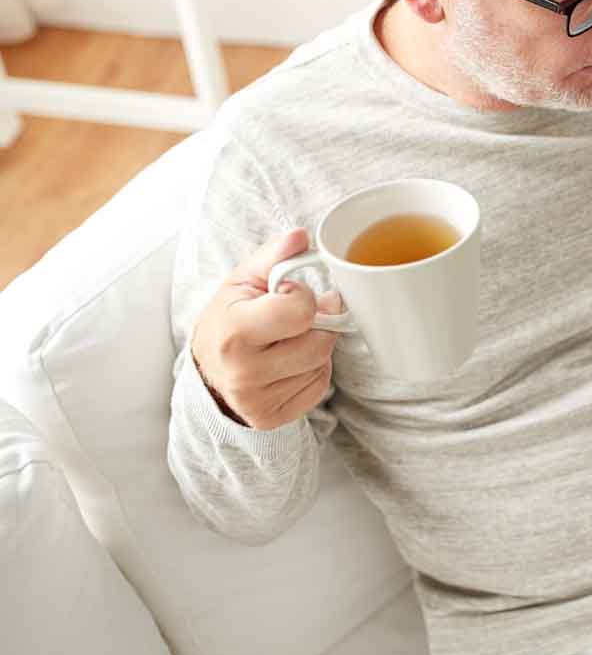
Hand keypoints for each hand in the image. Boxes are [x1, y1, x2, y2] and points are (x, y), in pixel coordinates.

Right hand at [190, 228, 342, 429]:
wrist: (207, 369)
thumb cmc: (229, 317)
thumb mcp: (243, 281)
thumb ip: (274, 256)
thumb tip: (301, 236)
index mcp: (234, 331)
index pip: (301, 311)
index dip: (303, 297)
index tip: (287, 296)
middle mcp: (243, 372)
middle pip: (320, 341)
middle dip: (316, 323)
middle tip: (297, 317)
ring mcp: (257, 400)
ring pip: (322, 364)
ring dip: (316, 347)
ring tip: (290, 340)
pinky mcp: (271, 419)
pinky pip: (319, 387)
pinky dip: (312, 371)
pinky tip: (289, 363)